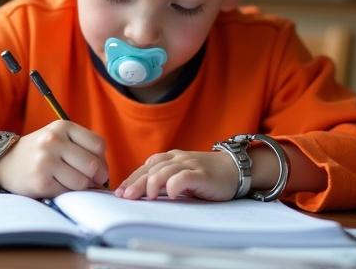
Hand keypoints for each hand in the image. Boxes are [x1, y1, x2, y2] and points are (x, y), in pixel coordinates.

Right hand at [0, 120, 108, 197]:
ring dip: (83, 188)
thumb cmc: (40, 151)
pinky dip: (67, 194)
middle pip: (92, 165)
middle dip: (97, 178)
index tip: (99, 169)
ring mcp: (46, 160)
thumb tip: (105, 172)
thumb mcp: (60, 137)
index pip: (98, 144)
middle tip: (93, 182)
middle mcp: (54, 140)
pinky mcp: (40, 181)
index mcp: (63, 126)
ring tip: (74, 184)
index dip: (103, 160)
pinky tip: (59, 187)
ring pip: (82, 182)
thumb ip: (82, 147)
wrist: (5, 162)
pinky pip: (66, 192)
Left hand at [115, 149, 238, 200]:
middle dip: (136, 182)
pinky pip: (185, 176)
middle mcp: (178, 158)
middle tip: (125, 196)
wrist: (235, 169)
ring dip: (152, 183)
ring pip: (165, 170)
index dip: (132, 178)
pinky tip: (170, 193)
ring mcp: (190, 165)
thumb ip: (165, 180)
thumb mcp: (182, 175)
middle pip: (152, 168)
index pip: (146, 166)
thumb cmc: (206, 175)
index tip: (120, 192)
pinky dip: (176, 184)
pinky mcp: (202, 174)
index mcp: (171, 158)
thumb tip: (141, 193)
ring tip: (145, 196)